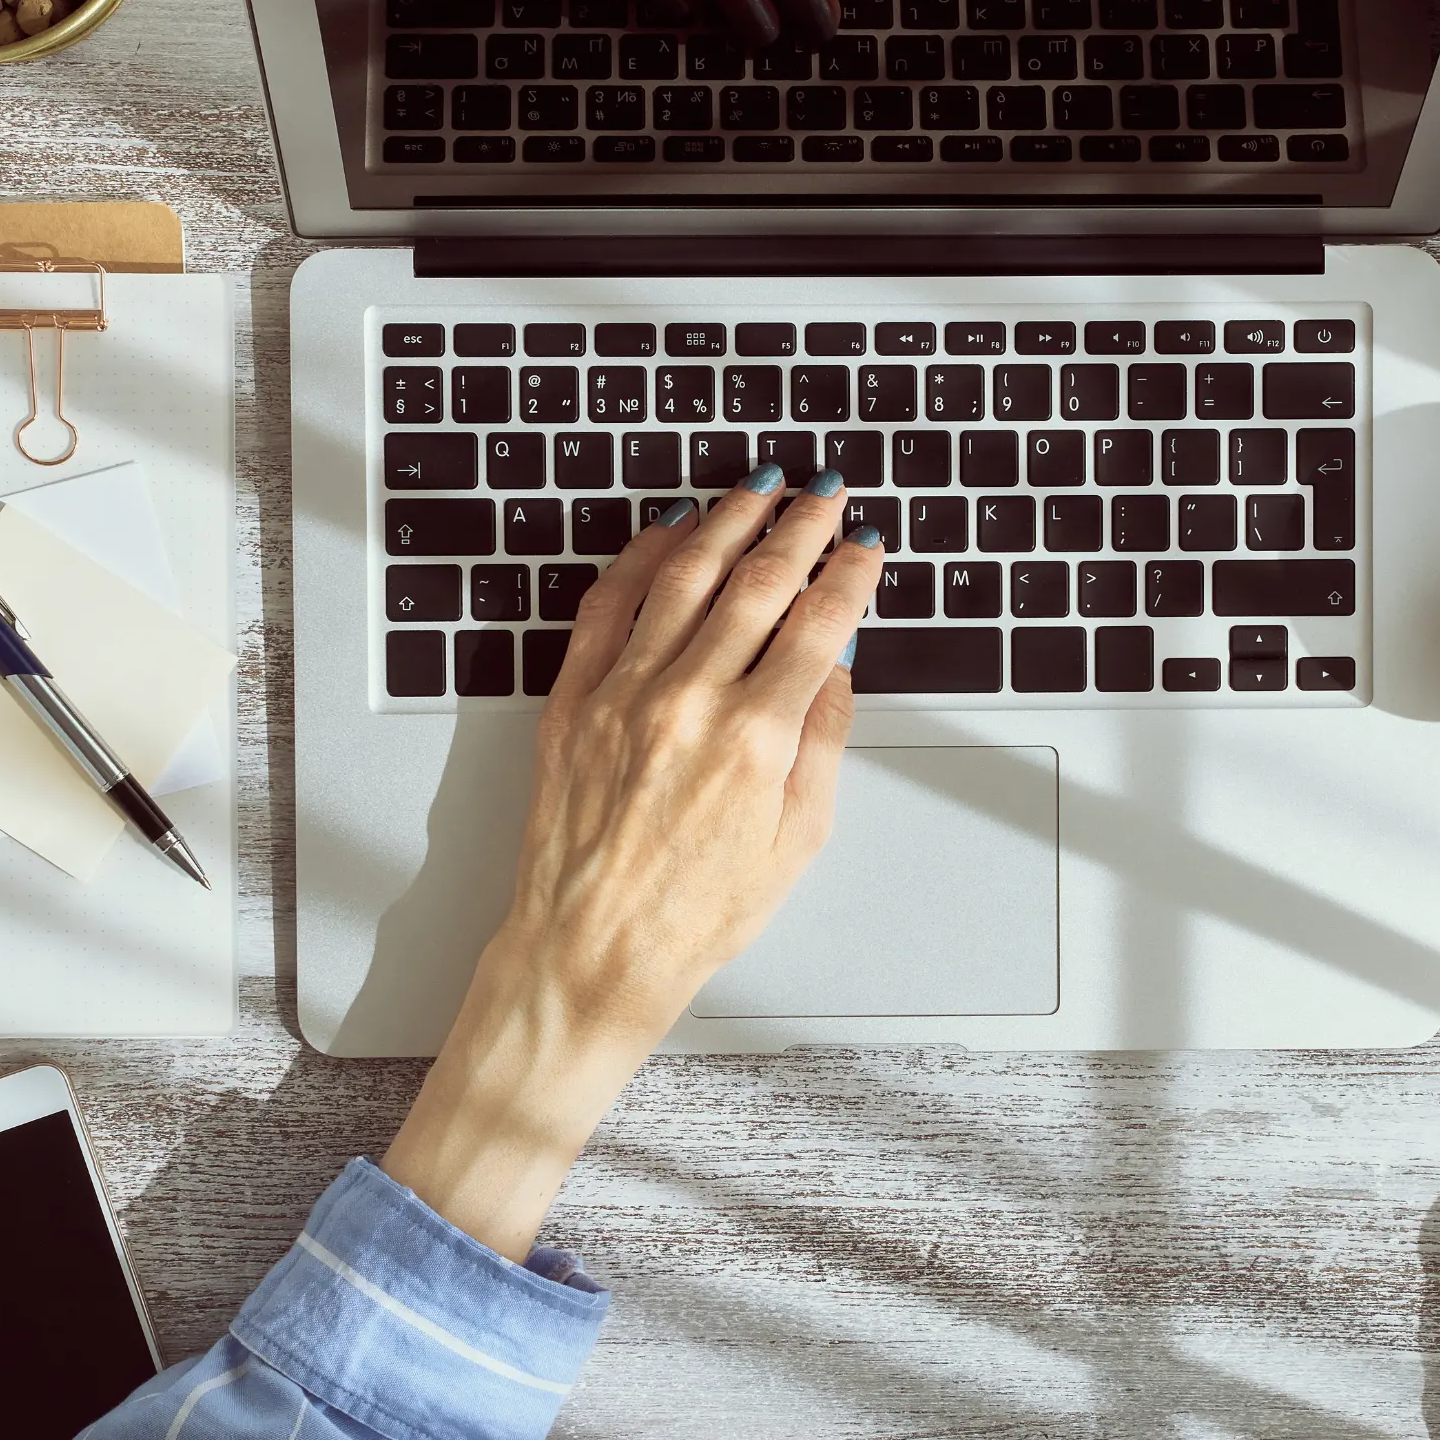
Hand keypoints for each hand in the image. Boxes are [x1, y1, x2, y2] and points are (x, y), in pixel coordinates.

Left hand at [382, 470, 881, 1257]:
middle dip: (800, 526)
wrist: (592, 950)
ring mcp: (625, 693)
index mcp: (757, 740)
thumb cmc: (695, 912)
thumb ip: (824, 740)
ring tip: (758, 489)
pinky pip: (609, 603)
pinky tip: (671, 530)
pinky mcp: (574, 698)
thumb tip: (835, 666)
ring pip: (685, 574)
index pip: (819, 624)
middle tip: (824, 495)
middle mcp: (690, 703)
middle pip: (758, 581)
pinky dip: (642, 555)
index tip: (865, 546)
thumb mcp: (798, 837)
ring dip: (728, 520)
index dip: (850, 573)